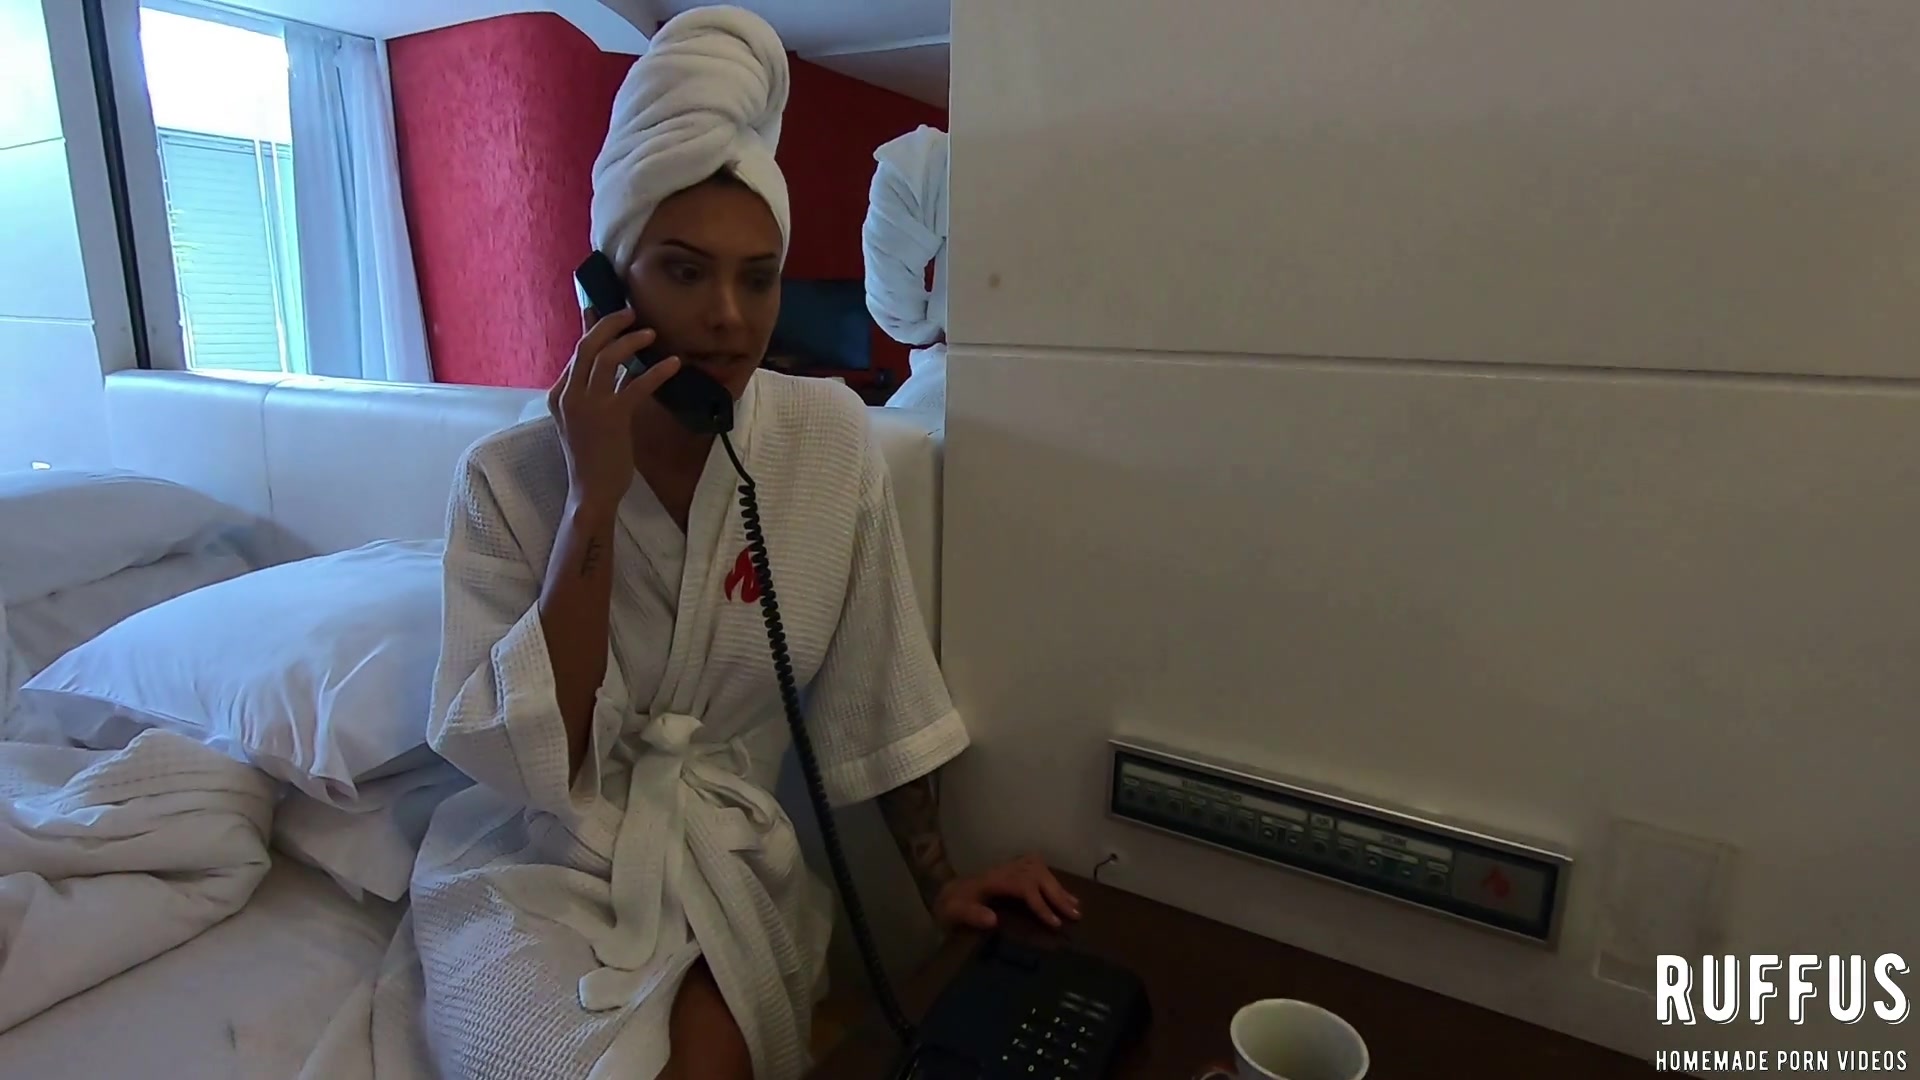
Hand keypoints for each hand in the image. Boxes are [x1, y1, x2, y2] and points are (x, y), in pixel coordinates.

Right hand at [548, 306, 682, 511]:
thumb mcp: (587, 418)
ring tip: (651, 334)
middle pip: (588, 345)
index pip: (577, 352)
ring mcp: (588, 404)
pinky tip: (673, 364)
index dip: (592, 327)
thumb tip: (618, 364)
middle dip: (610, 323)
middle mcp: (568, 394)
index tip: (604, 310)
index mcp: (559, 394)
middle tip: (630, 312)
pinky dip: (657, 371)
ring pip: (608, 357)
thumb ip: (597, 390)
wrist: (591, 489)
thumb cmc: (592, 456)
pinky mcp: (612, 416)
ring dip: (631, 341)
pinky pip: (636, 383)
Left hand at [931, 854, 1080, 931]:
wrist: (943, 893)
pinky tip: (1062, 890)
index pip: (1024, 887)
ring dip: (1058, 887)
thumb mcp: (953, 913)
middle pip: (1036, 876)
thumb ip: (970, 915)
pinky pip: (1035, 869)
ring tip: (1076, 905)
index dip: (1041, 904)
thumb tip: (993, 920)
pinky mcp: (1010, 870)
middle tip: (1075, 915)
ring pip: (1039, 870)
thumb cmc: (949, 906)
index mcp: (992, 880)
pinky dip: (1051, 879)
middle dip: (1057, 895)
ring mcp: (1007, 868)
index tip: (1055, 923)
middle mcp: (1003, 870)